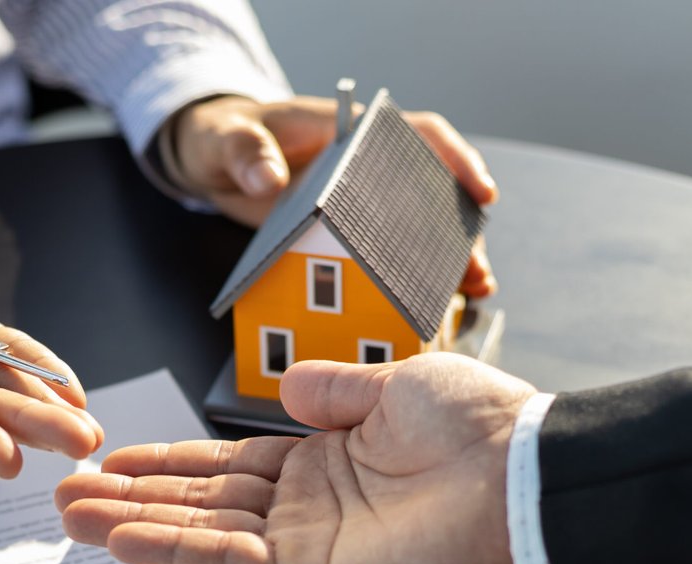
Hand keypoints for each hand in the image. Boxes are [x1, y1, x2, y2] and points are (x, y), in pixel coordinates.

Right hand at [55, 354, 535, 563]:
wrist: (522, 479)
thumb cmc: (479, 428)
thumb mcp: (395, 385)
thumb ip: (333, 389)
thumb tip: (285, 388)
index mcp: (327, 459)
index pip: (227, 465)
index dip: (169, 461)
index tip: (115, 457)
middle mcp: (308, 506)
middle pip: (199, 501)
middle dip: (131, 497)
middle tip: (67, 496)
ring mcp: (306, 546)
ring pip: (199, 532)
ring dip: (132, 524)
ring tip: (70, 517)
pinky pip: (226, 560)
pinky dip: (171, 550)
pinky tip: (120, 539)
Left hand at [171, 96, 497, 296]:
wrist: (211, 160)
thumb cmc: (224, 137)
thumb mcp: (226, 141)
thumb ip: (247, 155)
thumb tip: (270, 180)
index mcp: (348, 134)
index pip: (417, 135)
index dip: (455, 160)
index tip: (480, 191)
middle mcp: (365, 166)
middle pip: (432, 191)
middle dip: (462, 230)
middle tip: (476, 270)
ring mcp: (360, 201)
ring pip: (419, 226)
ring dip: (447, 259)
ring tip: (471, 292)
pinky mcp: (347, 232)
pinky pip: (388, 252)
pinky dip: (412, 276)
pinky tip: (434, 302)